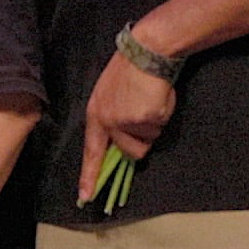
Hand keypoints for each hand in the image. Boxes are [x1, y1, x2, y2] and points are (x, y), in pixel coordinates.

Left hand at [80, 49, 177, 186]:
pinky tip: (156, 98)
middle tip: (143, 112)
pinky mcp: (145, 119)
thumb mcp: (110, 95)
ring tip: (148, 103)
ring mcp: (126, 121)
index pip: (91, 152)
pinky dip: (162, 116)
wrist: (147, 52)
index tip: (86, 196)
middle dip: (141, 140)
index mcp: (96, 115)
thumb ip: (112, 119)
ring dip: (152, 127)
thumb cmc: (131, 71)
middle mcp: (108, 121)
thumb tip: (124, 143)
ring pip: (146, 142)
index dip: (89, 176)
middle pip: (130, 152)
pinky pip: (159, 129)